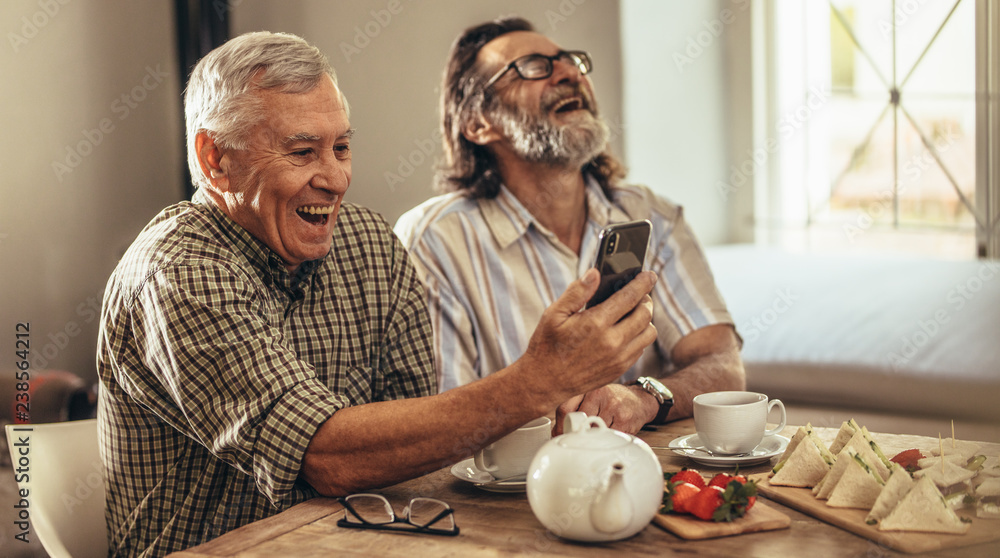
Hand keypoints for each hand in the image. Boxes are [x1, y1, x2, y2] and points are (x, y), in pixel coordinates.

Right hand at [518, 268, 657, 405]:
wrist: (545, 382)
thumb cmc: (546, 345)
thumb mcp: (554, 314)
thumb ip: (577, 292)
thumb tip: (595, 273)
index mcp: (595, 323)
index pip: (630, 297)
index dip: (643, 283)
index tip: (649, 275)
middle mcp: (612, 341)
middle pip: (645, 314)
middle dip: (646, 299)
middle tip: (639, 294)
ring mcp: (618, 358)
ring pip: (649, 333)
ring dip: (646, 320)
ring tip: (634, 313)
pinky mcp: (619, 370)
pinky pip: (641, 349)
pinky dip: (639, 336)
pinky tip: (625, 332)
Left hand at [553, 383, 657, 435]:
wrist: (640, 400)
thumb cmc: (613, 400)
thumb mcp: (593, 396)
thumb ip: (575, 408)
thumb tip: (557, 432)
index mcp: (587, 388)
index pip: (565, 408)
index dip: (559, 426)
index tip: (559, 435)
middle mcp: (599, 394)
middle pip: (577, 421)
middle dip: (575, 433)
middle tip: (577, 438)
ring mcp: (612, 407)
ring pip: (592, 431)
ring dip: (592, 437)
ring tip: (598, 433)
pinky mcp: (624, 420)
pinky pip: (607, 437)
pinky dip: (606, 440)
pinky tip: (610, 434)